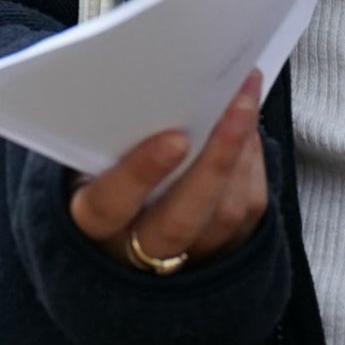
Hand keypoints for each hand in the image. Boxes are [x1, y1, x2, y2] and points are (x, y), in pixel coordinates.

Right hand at [67, 75, 268, 271]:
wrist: (130, 215)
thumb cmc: (108, 169)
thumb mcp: (95, 154)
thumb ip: (118, 133)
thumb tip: (164, 87)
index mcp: (93, 223)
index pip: (108, 206)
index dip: (139, 174)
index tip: (174, 139)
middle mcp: (135, 248)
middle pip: (179, 222)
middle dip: (214, 161)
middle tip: (234, 105)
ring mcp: (184, 256)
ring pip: (222, 217)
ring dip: (241, 152)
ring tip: (246, 99)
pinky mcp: (224, 249)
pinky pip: (248, 211)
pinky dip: (252, 161)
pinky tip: (248, 124)